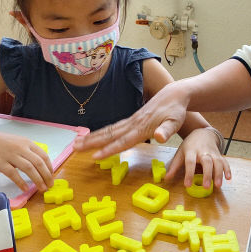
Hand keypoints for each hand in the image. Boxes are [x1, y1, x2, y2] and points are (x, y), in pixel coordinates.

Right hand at [0, 128, 53, 191]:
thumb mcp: (17, 142)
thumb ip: (27, 151)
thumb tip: (38, 165)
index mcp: (27, 143)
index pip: (43, 155)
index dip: (49, 167)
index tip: (51, 176)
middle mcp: (21, 148)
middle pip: (39, 163)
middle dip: (47, 176)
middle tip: (50, 185)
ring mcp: (11, 155)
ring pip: (29, 168)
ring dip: (38, 180)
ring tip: (42, 188)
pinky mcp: (1, 163)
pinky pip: (13, 174)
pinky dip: (21, 182)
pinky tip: (26, 188)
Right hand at [73, 81, 190, 158]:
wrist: (174, 94)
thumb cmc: (176, 111)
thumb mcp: (175, 122)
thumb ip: (167, 131)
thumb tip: (159, 137)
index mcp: (141, 128)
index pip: (122, 141)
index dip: (109, 150)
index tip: (95, 156)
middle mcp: (133, 124)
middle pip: (109, 135)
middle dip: (91, 142)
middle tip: (74, 148)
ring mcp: (131, 121)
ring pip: (108, 130)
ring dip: (92, 137)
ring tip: (76, 143)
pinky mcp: (132, 120)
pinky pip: (113, 128)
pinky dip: (101, 133)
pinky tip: (94, 137)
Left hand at [165, 128, 231, 188]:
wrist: (202, 133)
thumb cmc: (190, 146)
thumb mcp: (180, 153)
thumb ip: (174, 166)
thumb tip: (166, 178)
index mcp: (191, 151)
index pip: (190, 162)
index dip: (189, 173)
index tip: (187, 185)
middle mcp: (203, 151)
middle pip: (206, 162)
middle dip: (207, 174)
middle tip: (207, 186)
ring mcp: (212, 153)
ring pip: (218, 162)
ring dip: (219, 173)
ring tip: (218, 185)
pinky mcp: (219, 155)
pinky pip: (225, 161)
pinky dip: (227, 169)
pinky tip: (228, 178)